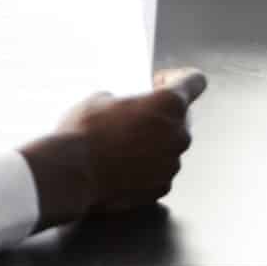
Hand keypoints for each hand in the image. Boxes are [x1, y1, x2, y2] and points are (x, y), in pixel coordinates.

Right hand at [19, 67, 207, 228]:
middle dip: (162, 114)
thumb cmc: (84, 133)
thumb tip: (126, 109)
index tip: (160, 84)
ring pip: (170, 146)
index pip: (195, 81)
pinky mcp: (162, 187)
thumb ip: (127, 101)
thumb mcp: (101, 99)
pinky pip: (161, 170)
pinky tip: (123, 164)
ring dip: (154, 142)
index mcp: (169, 104)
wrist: (71, 175)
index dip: (178, 78)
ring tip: (123, 144)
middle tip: (135, 116)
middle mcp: (179, 134)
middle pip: (181, 116)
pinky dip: (148, 166)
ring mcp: (172, 163)